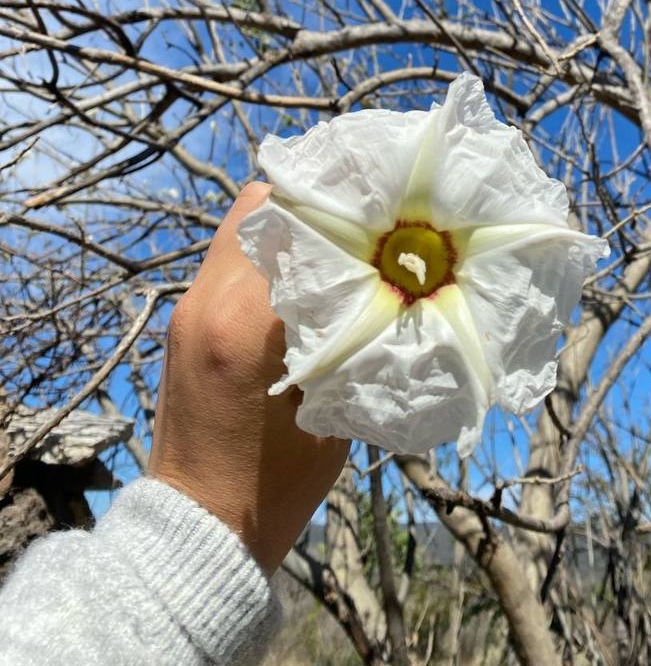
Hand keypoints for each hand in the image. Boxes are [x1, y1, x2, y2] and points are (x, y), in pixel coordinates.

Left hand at [148, 182, 349, 572]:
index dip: (347, 213)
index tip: (386, 223)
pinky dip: (269, 260)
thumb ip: (356, 342)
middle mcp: (208, 298)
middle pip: (262, 204)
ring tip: (338, 260)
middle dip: (319, 212)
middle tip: (365, 234)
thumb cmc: (277, 484)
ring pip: (244, 228)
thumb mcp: (336, 411)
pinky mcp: (184, 320)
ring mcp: (189, 307)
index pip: (296, 221)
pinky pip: (231, 262)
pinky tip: (304, 291)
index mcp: (247, 321)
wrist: (199, 523)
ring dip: (292, 234)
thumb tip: (388, 292)